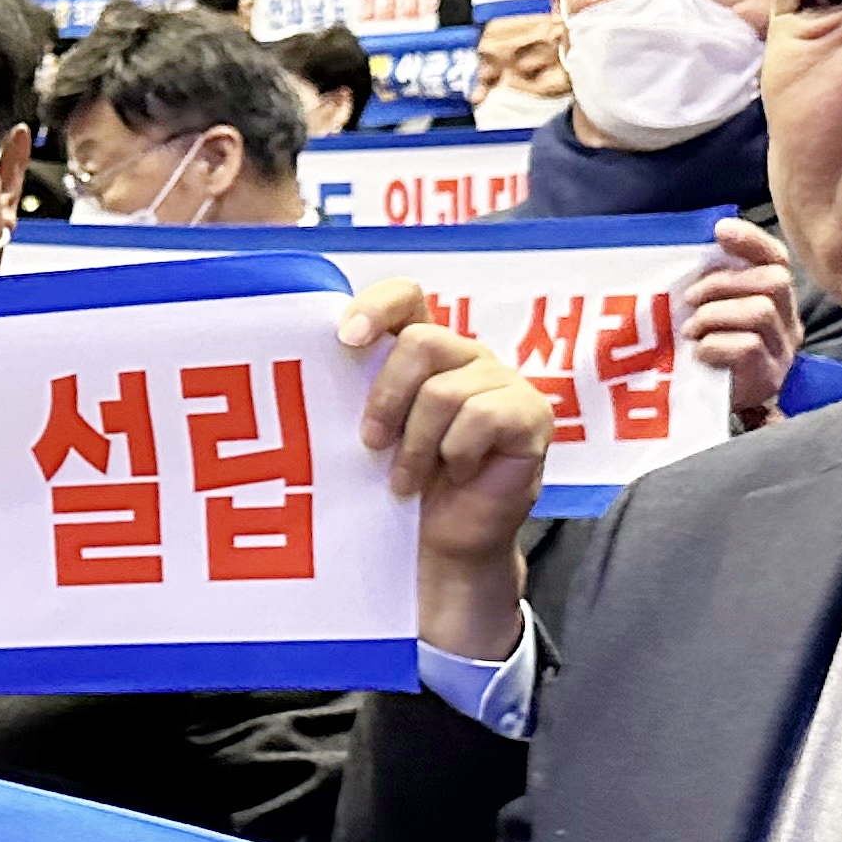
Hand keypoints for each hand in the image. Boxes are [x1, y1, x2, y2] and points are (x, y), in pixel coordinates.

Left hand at [338, 279, 550, 659]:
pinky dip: (458, 453)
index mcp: (425, 349)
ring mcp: (504, 382)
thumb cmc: (404, 483)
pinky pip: (483, 417)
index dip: (376, 308)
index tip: (345, 340)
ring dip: (418, 443)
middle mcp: (466, 356)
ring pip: (446, 391)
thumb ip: (356, 390)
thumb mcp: (372, 430)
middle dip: (387, 398)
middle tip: (372, 444)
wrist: (444, 544)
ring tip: (408, 477)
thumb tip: (309, 365)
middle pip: (421, 343)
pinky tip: (457, 474)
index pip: (405, 297)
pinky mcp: (532, 415)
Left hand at [690, 216, 801, 425]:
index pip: (775, 258)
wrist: (709, 407)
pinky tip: (699, 353)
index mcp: (774, 298)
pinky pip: (747, 346)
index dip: (751, 240)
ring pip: (759, 311)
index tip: (720, 231)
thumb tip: (692, 251)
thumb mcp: (707, 310)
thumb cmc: (705, 351)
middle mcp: (786, 321)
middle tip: (690, 300)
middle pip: (774, 281)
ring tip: (691, 331)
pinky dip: (715, 345)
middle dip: (724, 283)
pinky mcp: (768, 377)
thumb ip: (709, 283)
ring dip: (715, 315)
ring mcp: (782, 351)